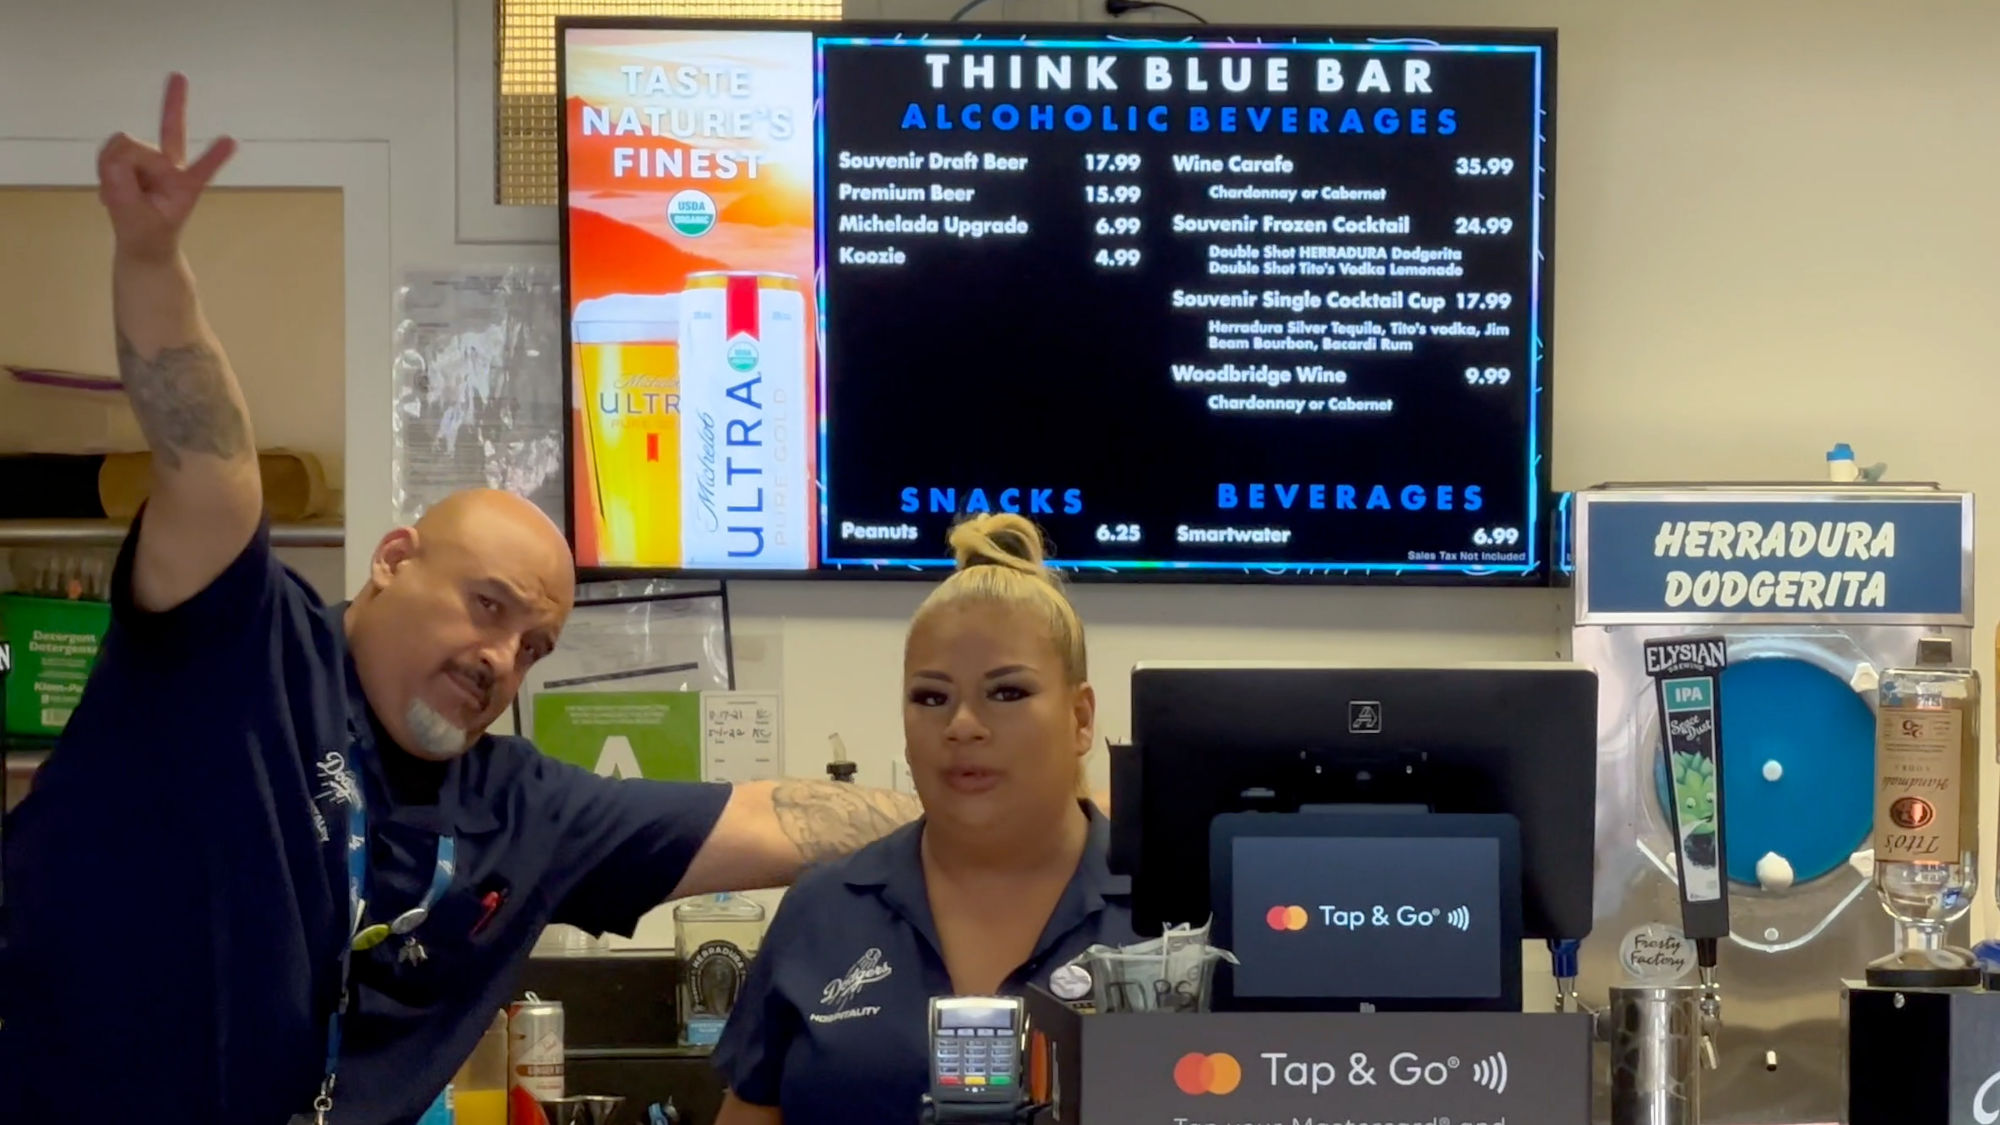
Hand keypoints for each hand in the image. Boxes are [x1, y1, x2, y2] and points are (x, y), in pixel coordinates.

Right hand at [98, 73, 235, 262]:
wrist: (144, 244)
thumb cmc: (148, 233)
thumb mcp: (132, 217)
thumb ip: (121, 185)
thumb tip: (116, 154)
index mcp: (184, 187)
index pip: (201, 170)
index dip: (213, 156)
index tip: (231, 141)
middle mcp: (172, 168)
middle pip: (163, 135)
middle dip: (175, 103)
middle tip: (179, 75)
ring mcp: (153, 161)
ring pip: (123, 147)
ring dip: (113, 169)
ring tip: (120, 194)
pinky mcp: (135, 159)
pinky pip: (113, 150)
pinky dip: (106, 168)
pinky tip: (109, 193)